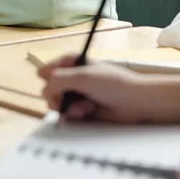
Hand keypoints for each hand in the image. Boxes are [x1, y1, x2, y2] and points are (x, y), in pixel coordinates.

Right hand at [39, 55, 155, 122]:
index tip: (53, 83)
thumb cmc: (112, 84)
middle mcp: (75, 77)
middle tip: (66, 101)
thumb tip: (44, 91)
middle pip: (50, 89)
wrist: (135, 102)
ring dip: (69, 108)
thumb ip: (57, 81)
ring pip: (59, 104)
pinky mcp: (84, 110)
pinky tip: (87, 113)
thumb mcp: (82, 77)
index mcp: (74, 63)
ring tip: (84, 108)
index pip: (49, 68)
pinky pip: (69, 115)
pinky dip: (75, 115)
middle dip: (58, 97)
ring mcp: (80, 94)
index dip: (49, 77)